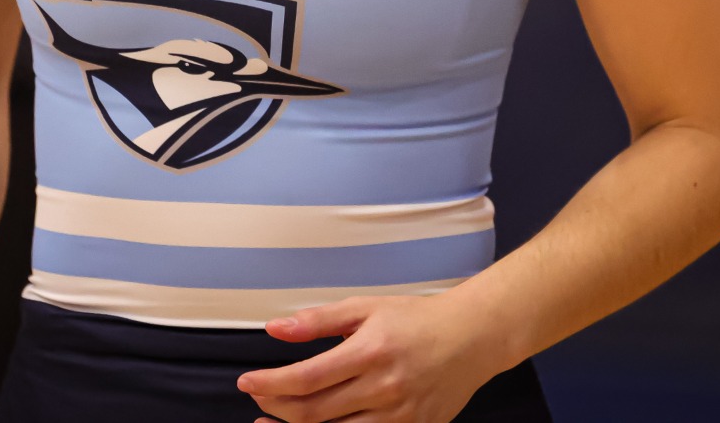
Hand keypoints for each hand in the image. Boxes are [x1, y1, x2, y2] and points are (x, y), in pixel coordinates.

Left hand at [237, 292, 506, 422]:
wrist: (472, 338)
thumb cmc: (418, 320)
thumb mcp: (366, 308)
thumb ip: (318, 321)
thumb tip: (276, 329)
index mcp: (370, 351)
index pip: (306, 378)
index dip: (270, 385)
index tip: (247, 383)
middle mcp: (383, 387)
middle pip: (314, 413)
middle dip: (276, 408)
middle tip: (259, 398)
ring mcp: (399, 415)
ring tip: (275, 421)